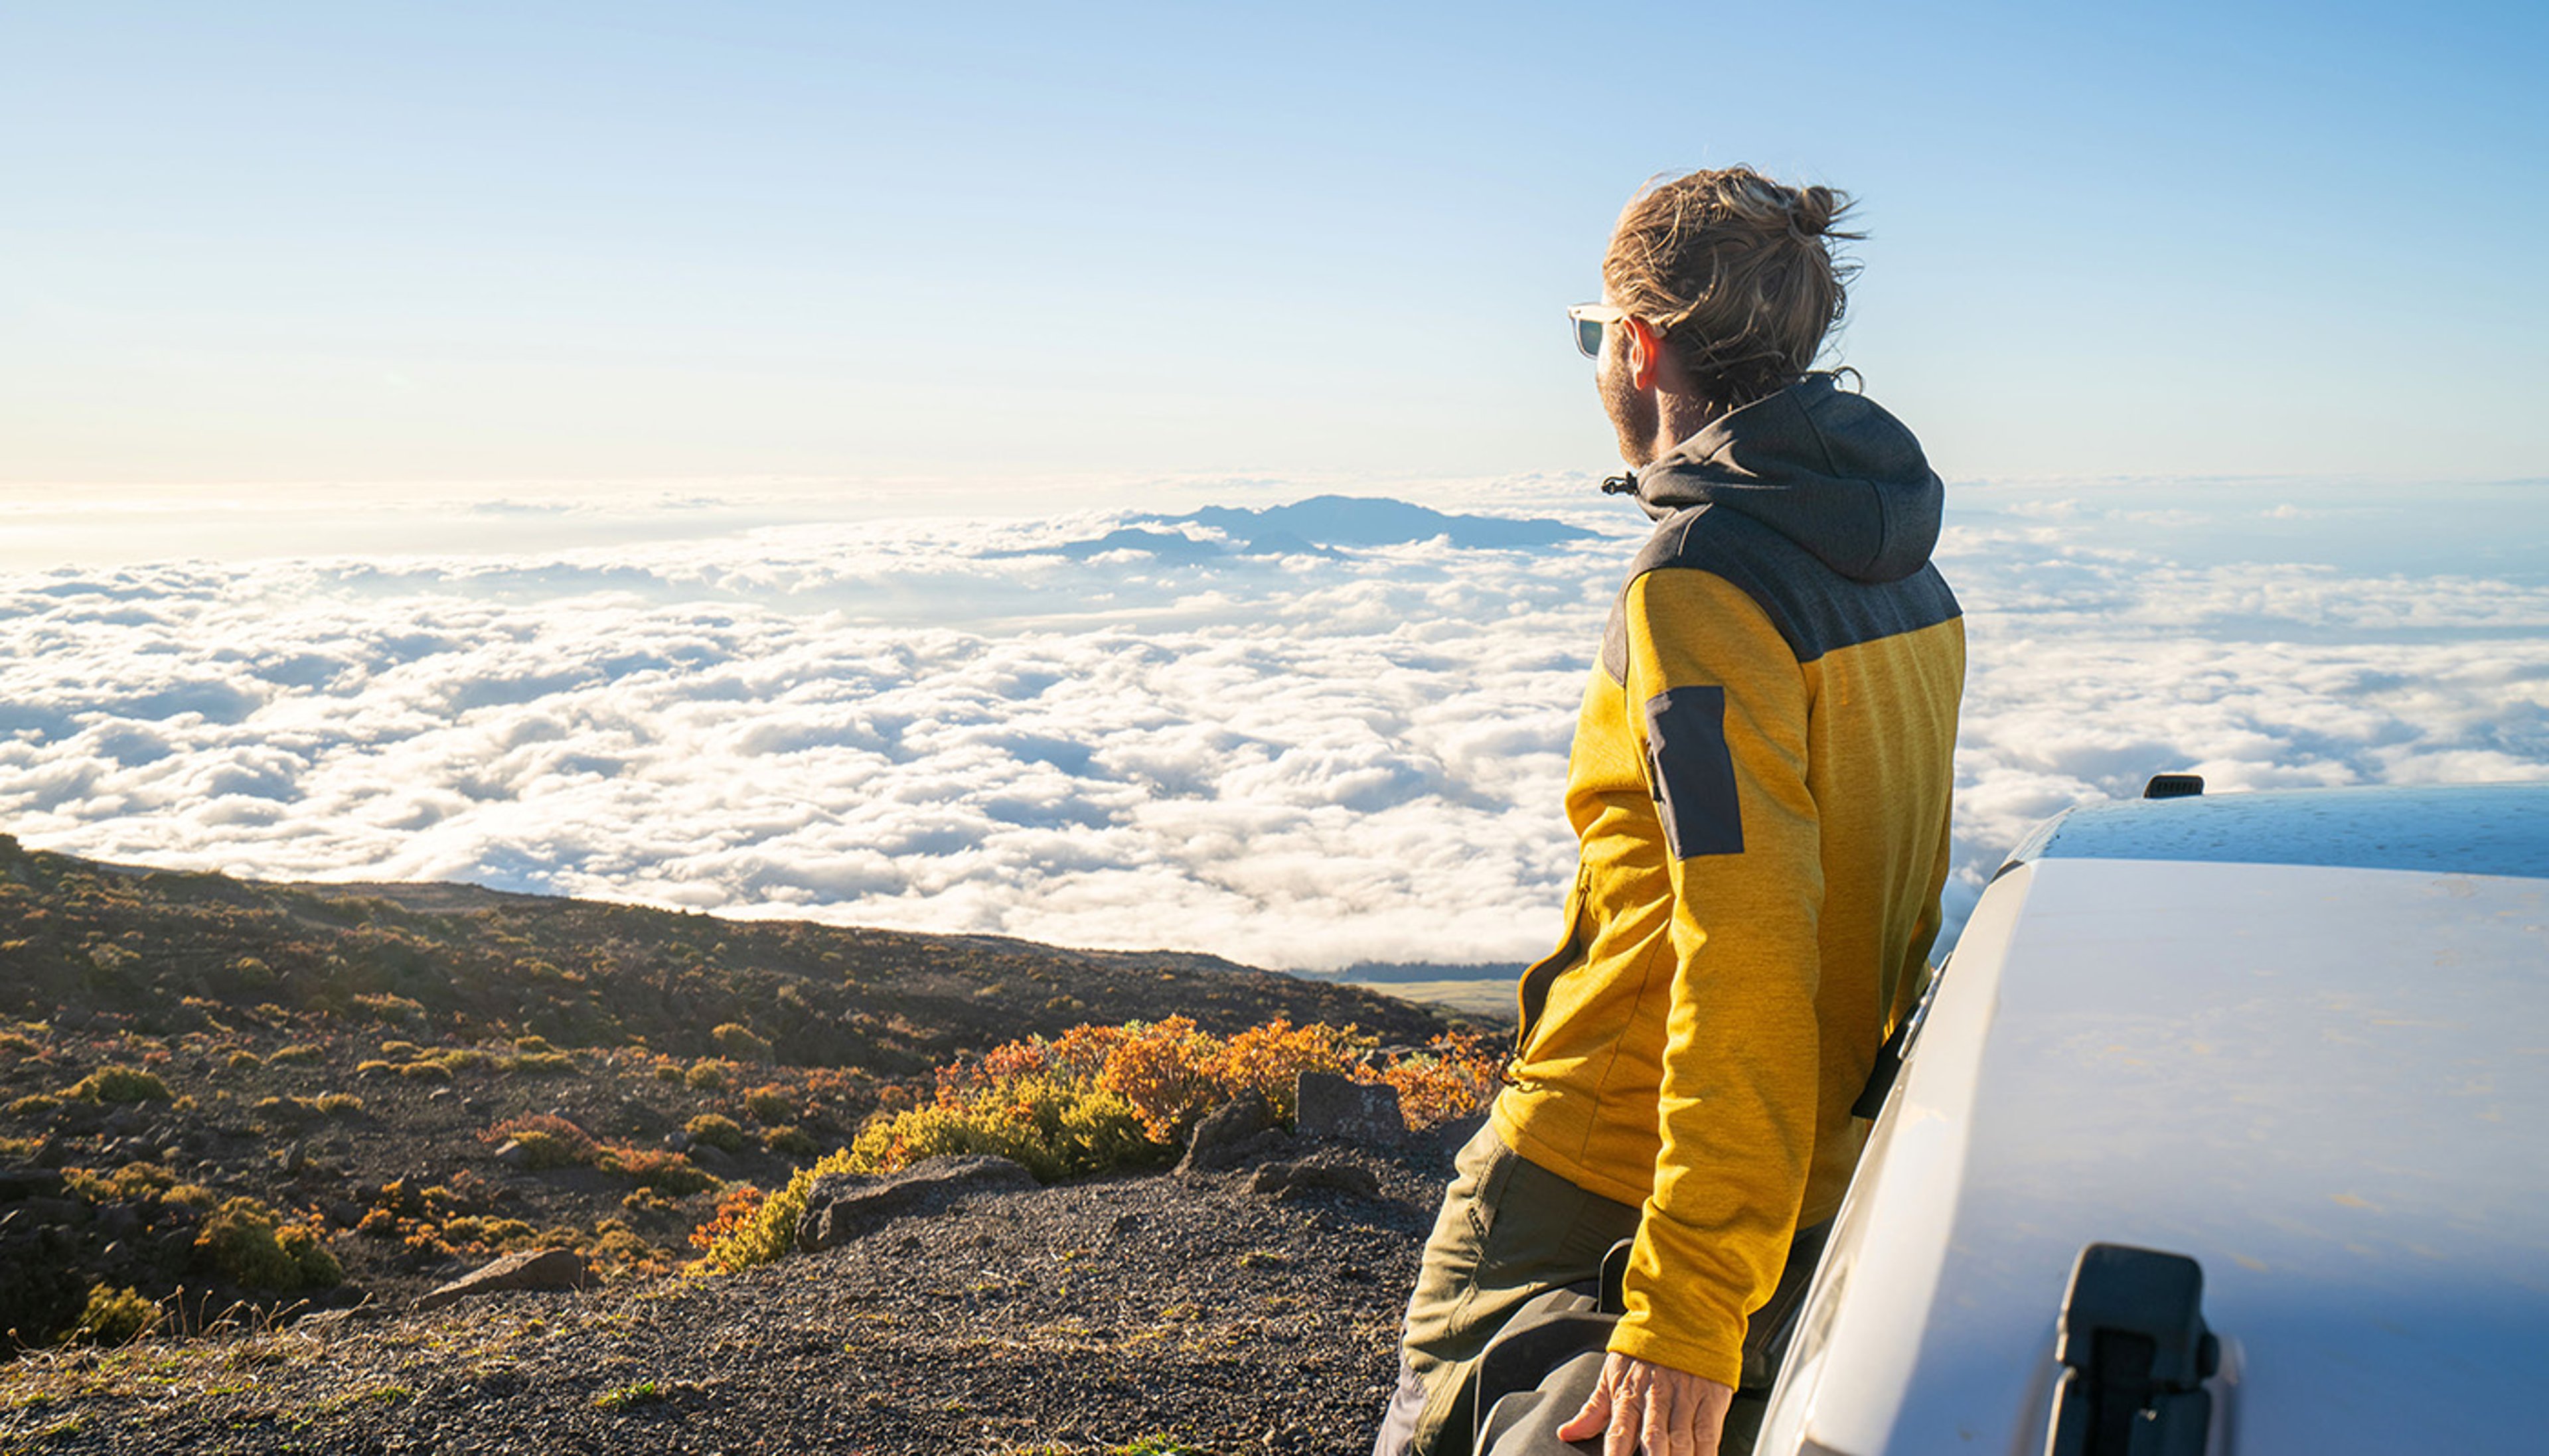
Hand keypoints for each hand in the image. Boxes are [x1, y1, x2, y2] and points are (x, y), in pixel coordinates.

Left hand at [1553, 1352, 1733, 1455]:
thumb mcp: (1611, 1374)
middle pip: (1653, 1441)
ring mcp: (1685, 1399)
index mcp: (1629, 1395)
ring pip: (1682, 1440)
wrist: (1683, 1317)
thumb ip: (1592, 1411)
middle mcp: (1656, 1398)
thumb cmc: (1645, 1350)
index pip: (1619, 1434)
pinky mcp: (1710, 1400)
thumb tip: (1567, 1433)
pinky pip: (1709, 1434)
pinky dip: (1706, 1453)